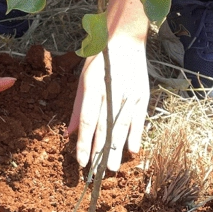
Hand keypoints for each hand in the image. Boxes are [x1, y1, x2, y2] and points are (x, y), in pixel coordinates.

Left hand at [69, 32, 150, 172]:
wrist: (125, 38)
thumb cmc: (100, 57)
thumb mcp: (83, 78)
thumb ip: (77, 107)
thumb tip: (70, 132)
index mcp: (93, 86)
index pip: (88, 122)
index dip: (84, 143)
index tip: (81, 162)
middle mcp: (111, 92)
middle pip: (104, 128)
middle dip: (99, 152)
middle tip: (96, 174)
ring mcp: (129, 94)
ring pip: (121, 127)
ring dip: (116, 149)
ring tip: (111, 168)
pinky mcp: (142, 94)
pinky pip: (138, 119)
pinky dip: (135, 134)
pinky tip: (132, 150)